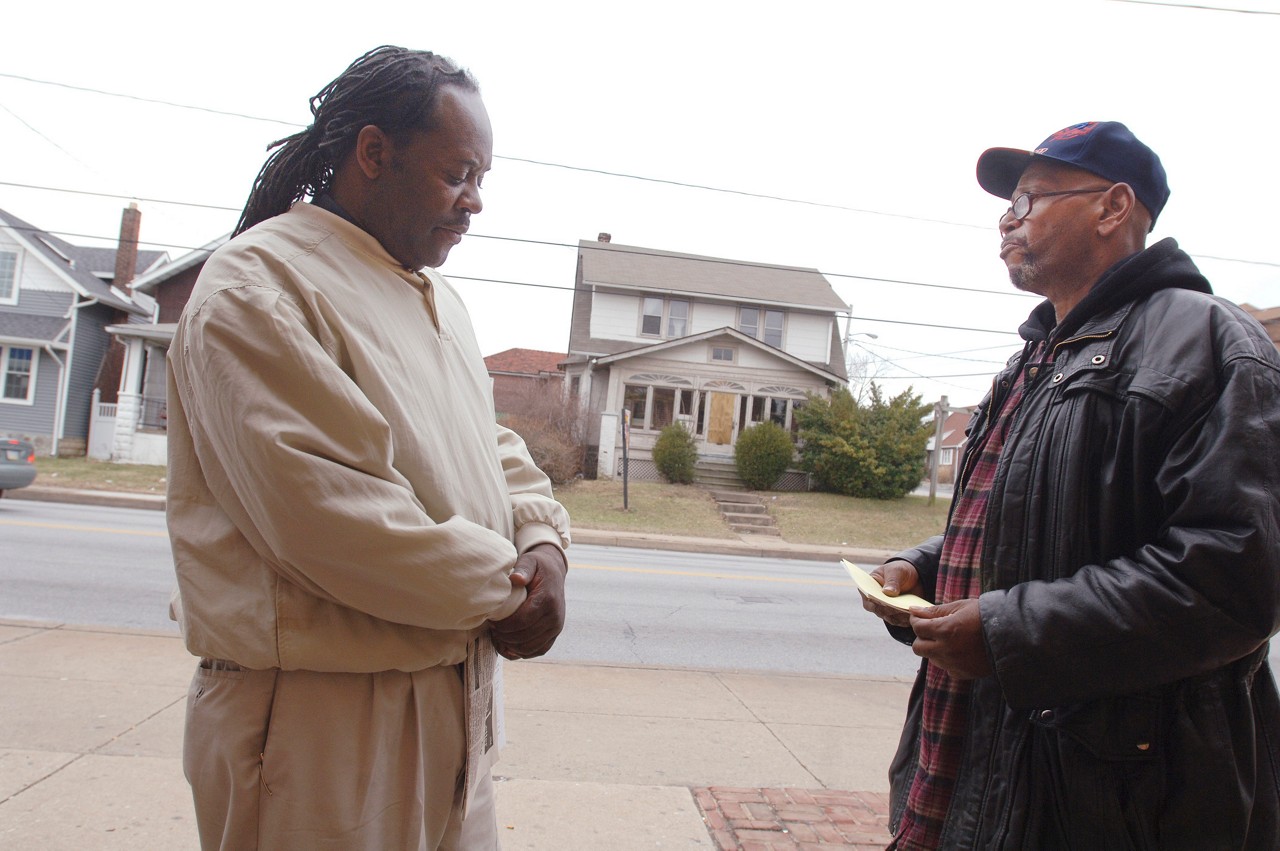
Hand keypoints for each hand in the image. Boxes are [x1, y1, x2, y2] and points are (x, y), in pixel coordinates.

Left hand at [491, 544, 566, 660]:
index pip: (522, 621)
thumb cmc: (538, 567)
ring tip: (499, 637)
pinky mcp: (555, 634)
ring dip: (512, 646)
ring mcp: (556, 627)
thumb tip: (516, 579)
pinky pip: (539, 650)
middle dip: (504, 636)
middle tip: (493, 630)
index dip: (503, 626)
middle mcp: (555, 616)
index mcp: (548, 600)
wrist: (554, 572)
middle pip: (524, 637)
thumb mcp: (530, 562)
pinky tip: (510, 645)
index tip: (492, 621)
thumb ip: (523, 569)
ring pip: (531, 647)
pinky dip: (523, 652)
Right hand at [860, 559, 922, 628]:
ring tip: (909, 613)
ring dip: (899, 616)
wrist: (912, 578)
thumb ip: (892, 581)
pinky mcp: (893, 616)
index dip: (875, 599)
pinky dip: (905, 620)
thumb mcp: (897, 571)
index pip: (868, 595)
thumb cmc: (900, 572)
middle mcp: (872, 601)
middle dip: (889, 609)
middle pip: (878, 609)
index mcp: (868, 587)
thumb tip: (887, 592)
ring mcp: (882, 610)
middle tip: (900, 608)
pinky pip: (898, 621)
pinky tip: (913, 617)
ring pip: (888, 617)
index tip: (884, 602)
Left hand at [909, 598, 992, 678]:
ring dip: (934, 649)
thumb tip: (914, 611)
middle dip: (922, 637)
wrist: (1012, 634)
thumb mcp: (960, 607)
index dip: (917, 620)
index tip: (920, 617)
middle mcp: (947, 650)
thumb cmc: (985, 616)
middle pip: (918, 647)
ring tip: (950, 639)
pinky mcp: (963, 674)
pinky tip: (959, 650)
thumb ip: (935, 611)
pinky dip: (948, 660)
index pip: (918, 627)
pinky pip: (946, 668)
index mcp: (945, 630)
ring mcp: (955, 664)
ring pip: (931, 659)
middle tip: (932, 630)